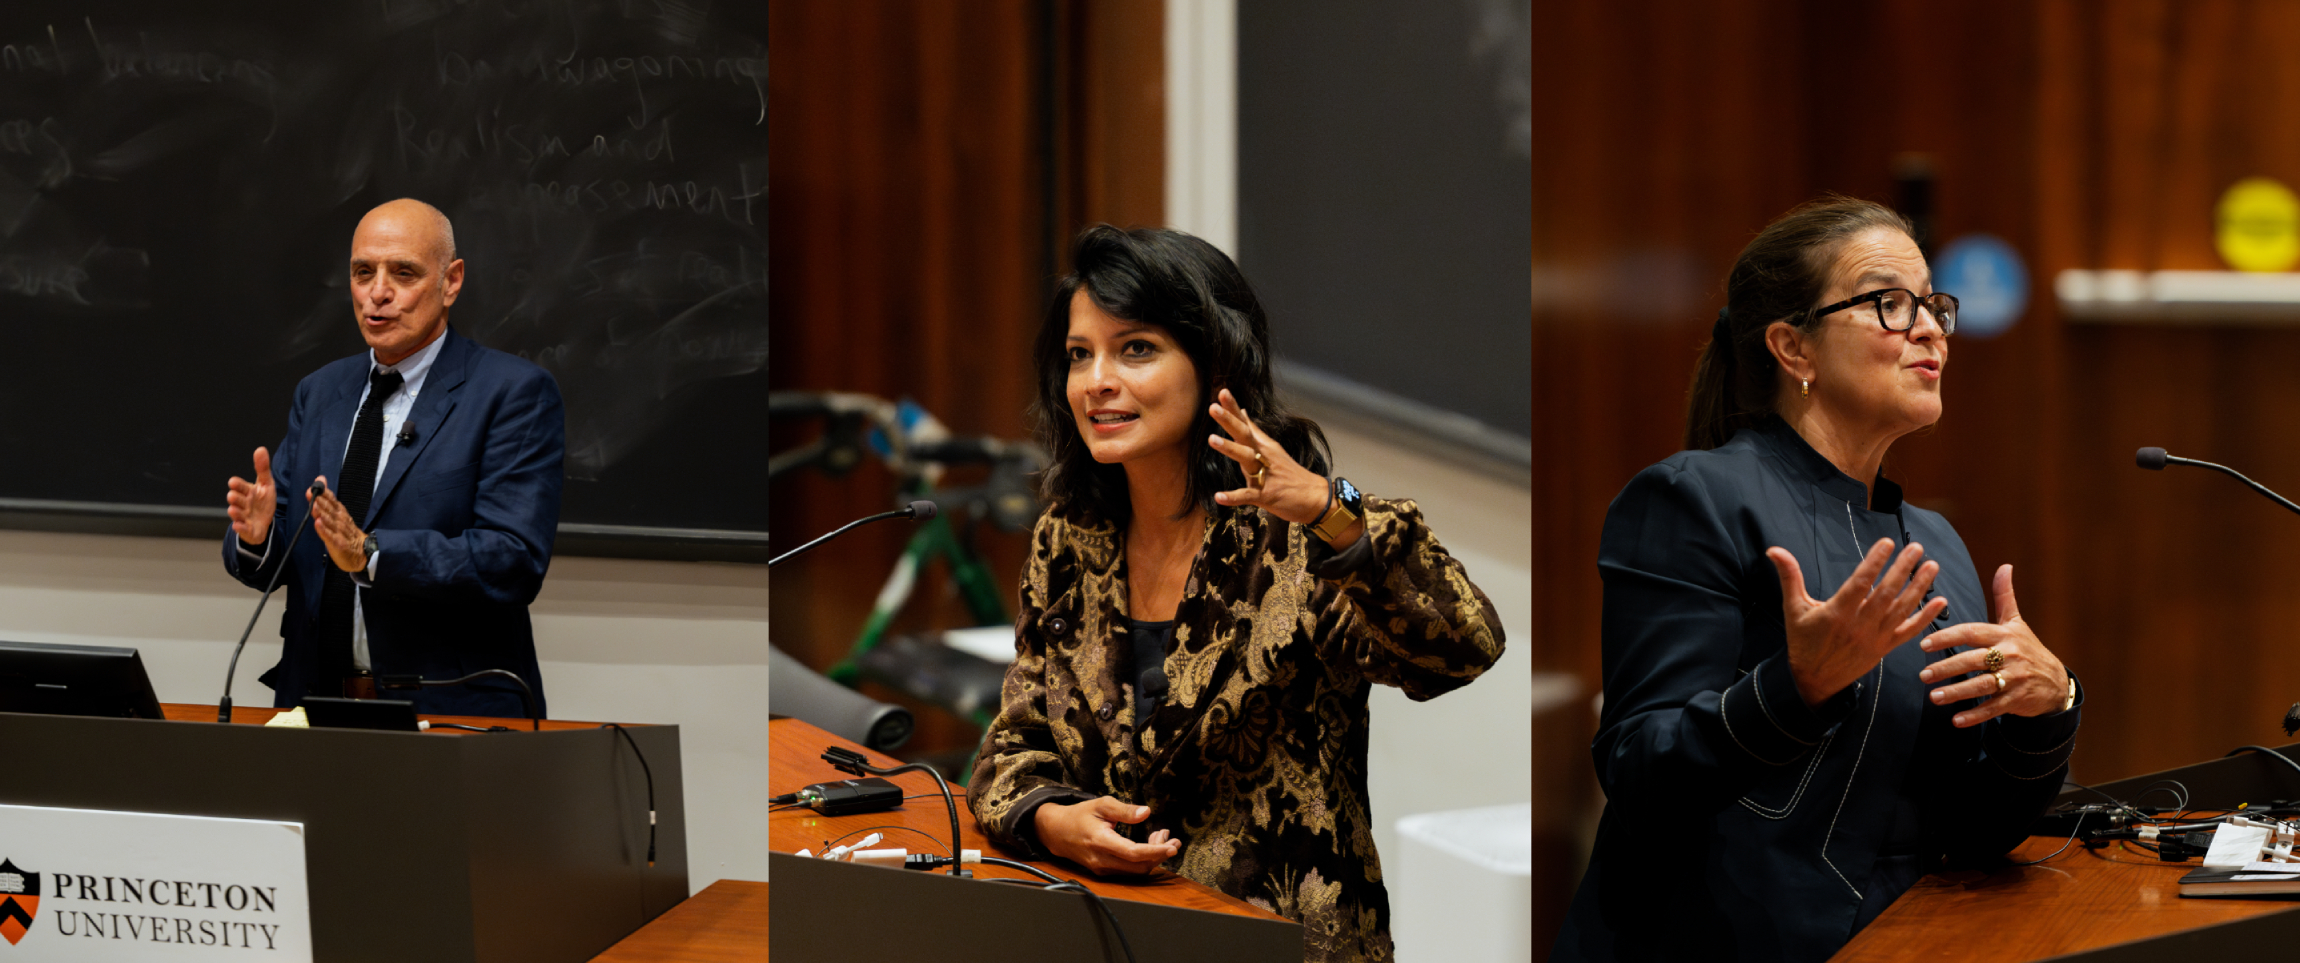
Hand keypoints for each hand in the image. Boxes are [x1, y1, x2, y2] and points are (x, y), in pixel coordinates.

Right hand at [226, 447, 276, 545]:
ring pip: (236, 514)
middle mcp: (242, 503)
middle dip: (234, 498)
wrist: (263, 523)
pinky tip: (238, 526)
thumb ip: (262, 468)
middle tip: (233, 496)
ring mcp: (243, 516)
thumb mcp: (266, 484)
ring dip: (235, 512)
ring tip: (234, 510)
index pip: (239, 486)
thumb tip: (261, 449)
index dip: (237, 485)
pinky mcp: (246, 529)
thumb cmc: (263, 501)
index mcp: (247, 491)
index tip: (233, 482)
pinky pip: (241, 529)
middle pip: (235, 499)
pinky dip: (239, 527)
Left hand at [308, 477, 369, 573]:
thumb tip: (321, 481)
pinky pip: (330, 536)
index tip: (317, 483)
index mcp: (341, 513)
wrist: (363, 553)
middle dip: (321, 500)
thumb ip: (328, 500)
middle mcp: (341, 520)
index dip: (325, 492)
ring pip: (330, 521)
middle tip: (312, 492)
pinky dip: (324, 530)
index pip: (333, 500)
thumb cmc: (347, 533)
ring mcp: (340, 532)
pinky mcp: (338, 544)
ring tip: (314, 505)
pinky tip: (318, 524)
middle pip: (330, 509)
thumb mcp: (339, 516)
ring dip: (322, 512)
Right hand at [1033, 796, 1179, 875]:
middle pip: (1139, 866)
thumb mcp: (1101, 805)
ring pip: (1135, 871)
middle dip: (1160, 854)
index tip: (1172, 846)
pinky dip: (1142, 860)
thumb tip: (1146, 812)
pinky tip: (1148, 846)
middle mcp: (1101, 860)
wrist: (1056, 832)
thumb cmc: (1080, 815)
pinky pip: (1128, 871)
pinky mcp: (1103, 872)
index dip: (1156, 851)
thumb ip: (1124, 810)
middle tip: (1171, 839)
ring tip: (1161, 838)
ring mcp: (1102, 869)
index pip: (1133, 853)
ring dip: (1153, 858)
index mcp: (1101, 841)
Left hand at [1206, 389, 1358, 547]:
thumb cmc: (1290, 472)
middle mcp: (1263, 456)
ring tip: (1211, 439)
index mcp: (1262, 445)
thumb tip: (1243, 412)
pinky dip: (1233, 497)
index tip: (1222, 392)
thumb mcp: (1272, 448)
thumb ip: (1255, 431)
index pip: (1245, 423)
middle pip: (1244, 435)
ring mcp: (1264, 475)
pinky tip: (1219, 496)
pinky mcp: (1265, 495)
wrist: (1314, 496)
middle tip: (1213, 407)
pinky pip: (1247, 495)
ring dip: (1229, 448)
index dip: (1233, 408)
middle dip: (1229, 421)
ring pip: (1245, 459)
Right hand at [1768, 539, 1946, 706]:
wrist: (1813, 680)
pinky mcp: (1885, 648)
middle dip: (1902, 570)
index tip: (1887, 543)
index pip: (1860, 583)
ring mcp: (1875, 638)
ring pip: (1901, 609)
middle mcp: (1859, 625)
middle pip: (1886, 593)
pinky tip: (1941, 601)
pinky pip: (1909, 631)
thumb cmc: (1803, 641)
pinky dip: (1926, 617)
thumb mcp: (1793, 609)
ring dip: (1919, 587)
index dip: (1874, 562)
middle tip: (1916, 548)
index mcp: (1837, 613)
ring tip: (1932, 566)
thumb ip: (1789, 577)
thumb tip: (1774, 550)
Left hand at [1919, 564, 2068, 726]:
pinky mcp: (2017, 699)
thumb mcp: (2017, 622)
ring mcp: (2014, 678)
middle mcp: (2009, 655)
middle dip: (1946, 668)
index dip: (1947, 637)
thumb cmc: (2028, 649)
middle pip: (1973, 660)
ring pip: (1981, 685)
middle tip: (1923, 675)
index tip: (1924, 643)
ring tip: (1934, 697)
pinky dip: (1974, 715)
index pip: (1971, 632)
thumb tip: (2004, 566)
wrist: (2056, 682)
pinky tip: (1956, 720)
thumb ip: (2005, 596)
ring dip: (1956, 692)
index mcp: (2004, 635)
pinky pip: (1993, 708)